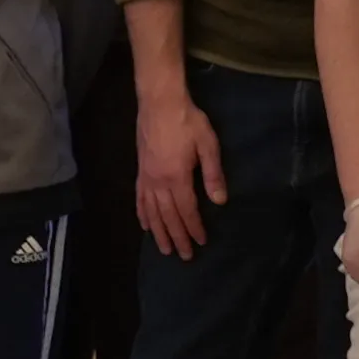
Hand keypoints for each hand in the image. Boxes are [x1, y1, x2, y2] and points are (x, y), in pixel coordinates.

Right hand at [137, 86, 229, 260]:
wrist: (159, 102)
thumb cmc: (188, 121)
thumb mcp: (208, 145)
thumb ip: (213, 174)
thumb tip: (219, 200)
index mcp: (177, 177)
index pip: (187, 209)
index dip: (194, 227)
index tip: (201, 242)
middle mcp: (159, 181)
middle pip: (168, 215)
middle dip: (177, 237)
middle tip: (184, 256)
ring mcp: (146, 176)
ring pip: (152, 211)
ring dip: (159, 232)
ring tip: (164, 248)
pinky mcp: (140, 170)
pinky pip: (139, 198)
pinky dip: (142, 214)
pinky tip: (145, 224)